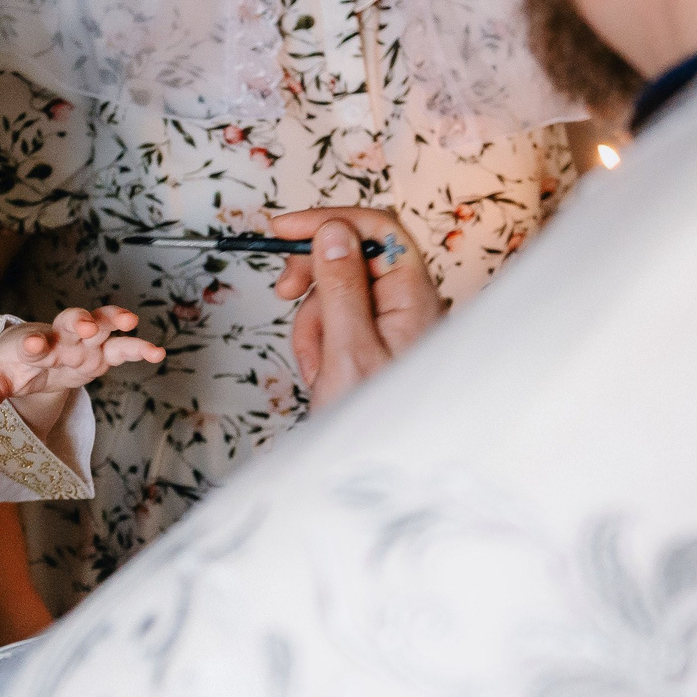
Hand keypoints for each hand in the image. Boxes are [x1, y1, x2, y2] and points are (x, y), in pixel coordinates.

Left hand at [0, 306, 163, 418]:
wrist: (30, 352)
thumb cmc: (13, 363)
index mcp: (32, 342)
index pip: (33, 341)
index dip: (35, 344)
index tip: (36, 345)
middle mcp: (60, 336)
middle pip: (70, 321)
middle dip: (78, 321)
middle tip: (84, 325)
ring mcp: (83, 342)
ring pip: (101, 325)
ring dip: (113, 321)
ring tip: (130, 321)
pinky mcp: (100, 354)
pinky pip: (121, 349)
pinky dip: (138, 349)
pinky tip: (157, 353)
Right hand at [270, 206, 443, 408]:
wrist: (379, 476)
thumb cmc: (374, 425)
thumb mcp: (347, 351)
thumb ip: (340, 285)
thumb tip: (332, 231)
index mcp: (414, 298)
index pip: (376, 229)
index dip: (328, 220)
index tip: (281, 229)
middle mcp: (409, 306)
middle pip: (353, 256)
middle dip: (313, 276)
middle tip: (284, 291)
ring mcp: (393, 328)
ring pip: (338, 293)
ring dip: (313, 322)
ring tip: (316, 365)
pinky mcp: (376, 347)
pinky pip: (337, 324)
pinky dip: (318, 342)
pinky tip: (321, 374)